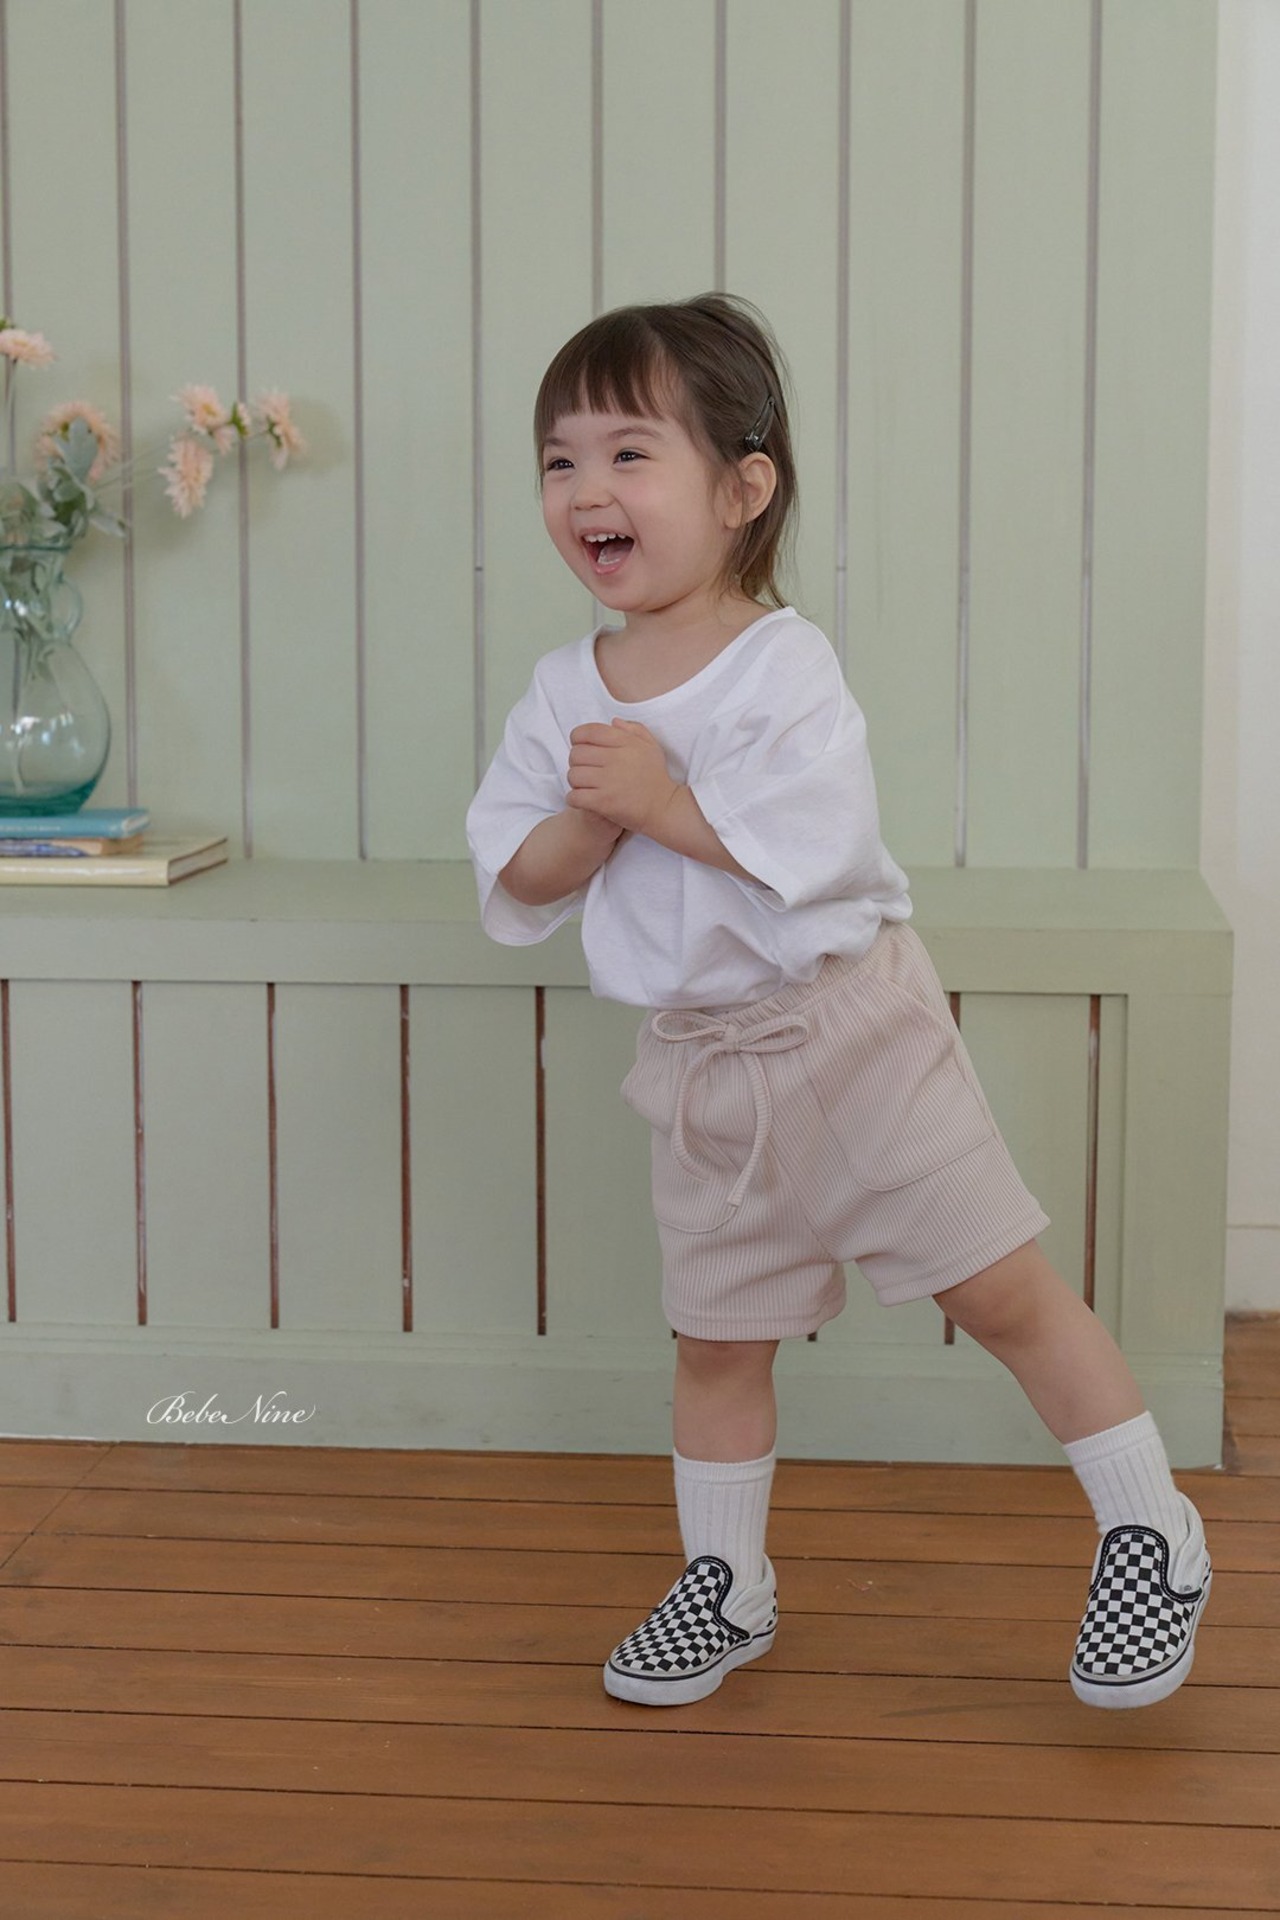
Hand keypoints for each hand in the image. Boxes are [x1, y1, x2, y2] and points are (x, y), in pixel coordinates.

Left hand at [566, 719, 679, 836]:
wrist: (664, 808)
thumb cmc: (656, 777)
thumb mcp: (651, 746)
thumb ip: (634, 729)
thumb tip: (613, 722)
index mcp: (625, 743)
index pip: (588, 732)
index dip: (577, 738)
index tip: (581, 747)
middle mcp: (616, 759)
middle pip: (576, 754)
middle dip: (576, 762)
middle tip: (585, 770)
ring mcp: (609, 781)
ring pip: (573, 775)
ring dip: (575, 782)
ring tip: (585, 786)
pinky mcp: (604, 802)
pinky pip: (574, 796)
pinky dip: (573, 799)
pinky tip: (583, 799)